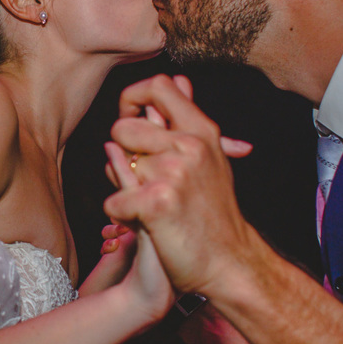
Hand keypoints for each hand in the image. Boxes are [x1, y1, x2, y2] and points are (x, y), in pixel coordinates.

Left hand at [104, 74, 262, 295]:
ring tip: (151, 208)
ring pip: (116, 166)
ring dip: (125, 190)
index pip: (158, 86)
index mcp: (201, 131)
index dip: (133, 99)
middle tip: (144, 182)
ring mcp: (175, 172)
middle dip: (123, 156)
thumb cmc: (213, 215)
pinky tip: (144, 225)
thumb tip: (179, 79)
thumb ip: (187, 117)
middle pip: (123, 128)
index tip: (132, 123)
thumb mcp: (208, 158)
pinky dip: (121, 217)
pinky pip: (113, 200)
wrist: (229, 264)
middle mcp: (190, 145)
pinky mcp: (158, 202)